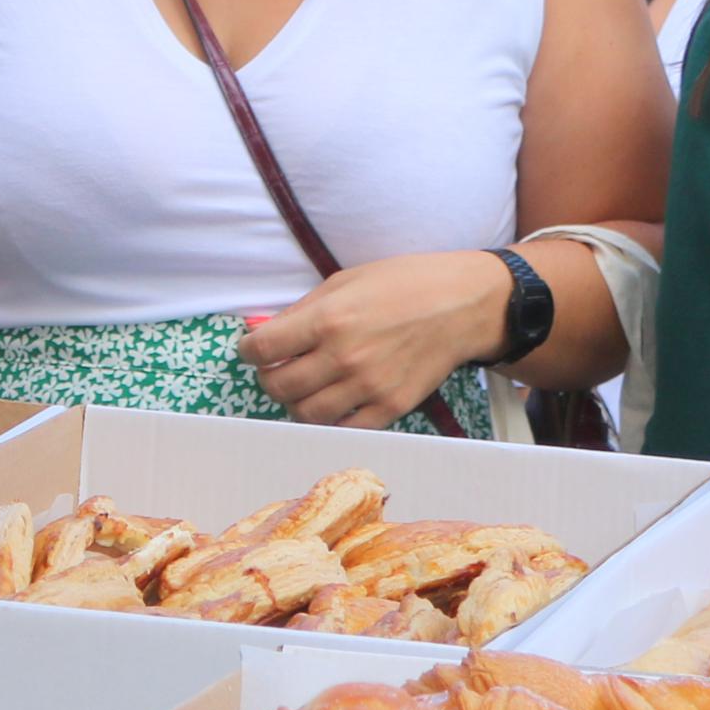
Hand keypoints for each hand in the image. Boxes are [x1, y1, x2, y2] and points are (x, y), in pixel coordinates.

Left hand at [239, 250, 513, 428]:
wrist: (461, 306)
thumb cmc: (402, 284)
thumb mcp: (344, 281)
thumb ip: (301, 311)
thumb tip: (263, 330)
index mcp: (328, 320)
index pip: (263, 349)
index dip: (248, 351)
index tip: (250, 350)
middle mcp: (344, 357)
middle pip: (278, 386)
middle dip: (267, 378)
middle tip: (274, 369)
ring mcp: (368, 387)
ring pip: (305, 414)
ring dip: (294, 401)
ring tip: (302, 386)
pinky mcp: (391, 408)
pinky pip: (343, 428)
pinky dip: (329, 418)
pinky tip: (331, 400)